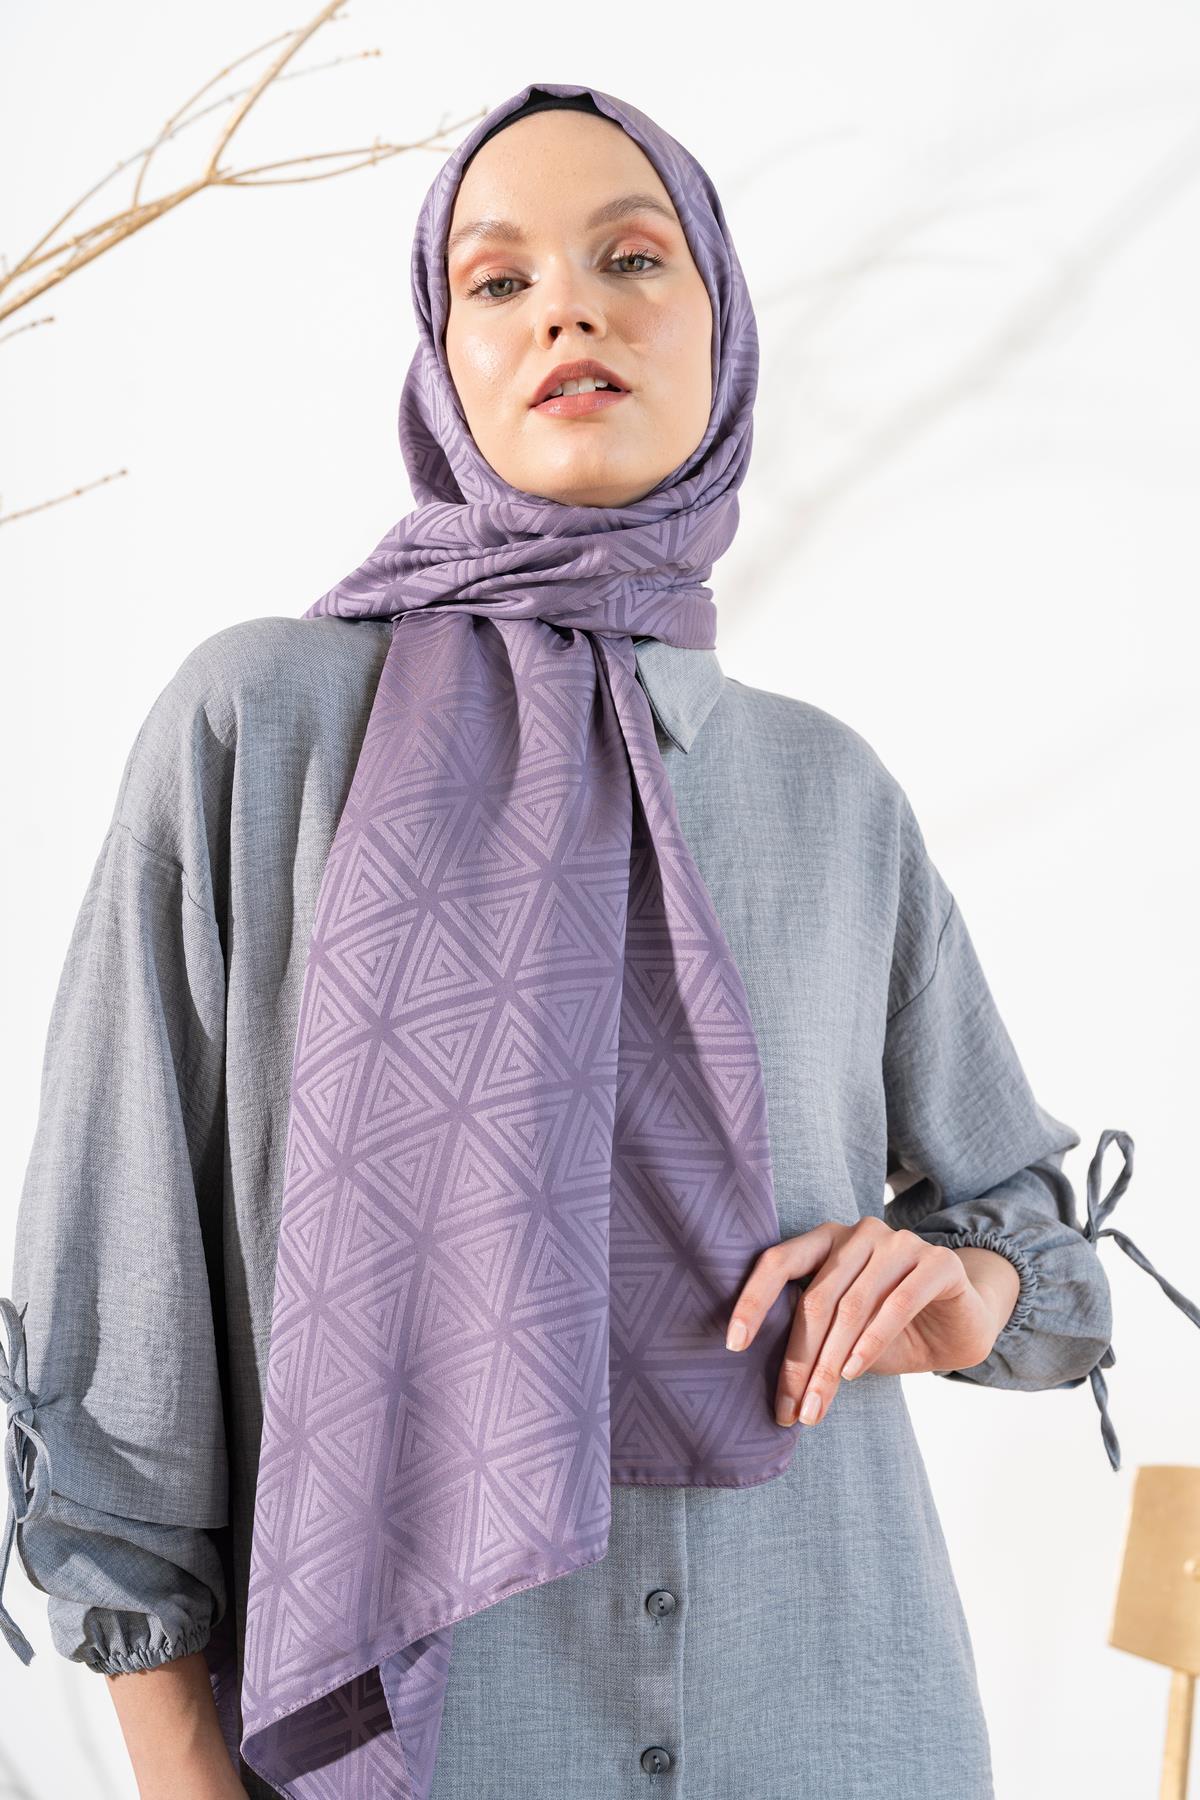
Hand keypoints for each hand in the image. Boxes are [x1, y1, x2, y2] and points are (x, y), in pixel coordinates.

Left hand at [724, 1218, 1018, 1429]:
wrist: (962, 1324)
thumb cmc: (890, 1330)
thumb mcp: (843, 1334)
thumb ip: (811, 1338)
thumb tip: (769, 1384)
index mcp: (825, 1241)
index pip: (778, 1262)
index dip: (752, 1300)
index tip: (733, 1344)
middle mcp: (858, 1233)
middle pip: (815, 1297)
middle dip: (798, 1359)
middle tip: (789, 1407)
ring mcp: (898, 1242)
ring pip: (852, 1305)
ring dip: (831, 1363)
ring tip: (816, 1406)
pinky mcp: (937, 1262)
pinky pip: (896, 1302)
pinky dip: (871, 1341)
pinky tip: (854, 1373)